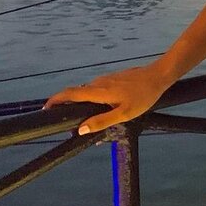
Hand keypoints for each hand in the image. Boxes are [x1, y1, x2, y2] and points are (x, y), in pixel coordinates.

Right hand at [40, 64, 168, 134]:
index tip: (46, 108)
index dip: (56, 99)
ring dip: (82, 103)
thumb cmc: (143, 96)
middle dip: (67, 105)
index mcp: (99, 91)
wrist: (158, 75)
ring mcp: (106, 79)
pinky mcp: (113, 79)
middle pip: (77, 93)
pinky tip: (101, 110)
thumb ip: (102, 121)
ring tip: (83, 120)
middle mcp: (99, 82)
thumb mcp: (124, 113)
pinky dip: (93, 99)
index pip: (71, 93)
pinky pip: (98, 90)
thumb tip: (81, 129)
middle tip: (66, 123)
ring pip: (88, 92)